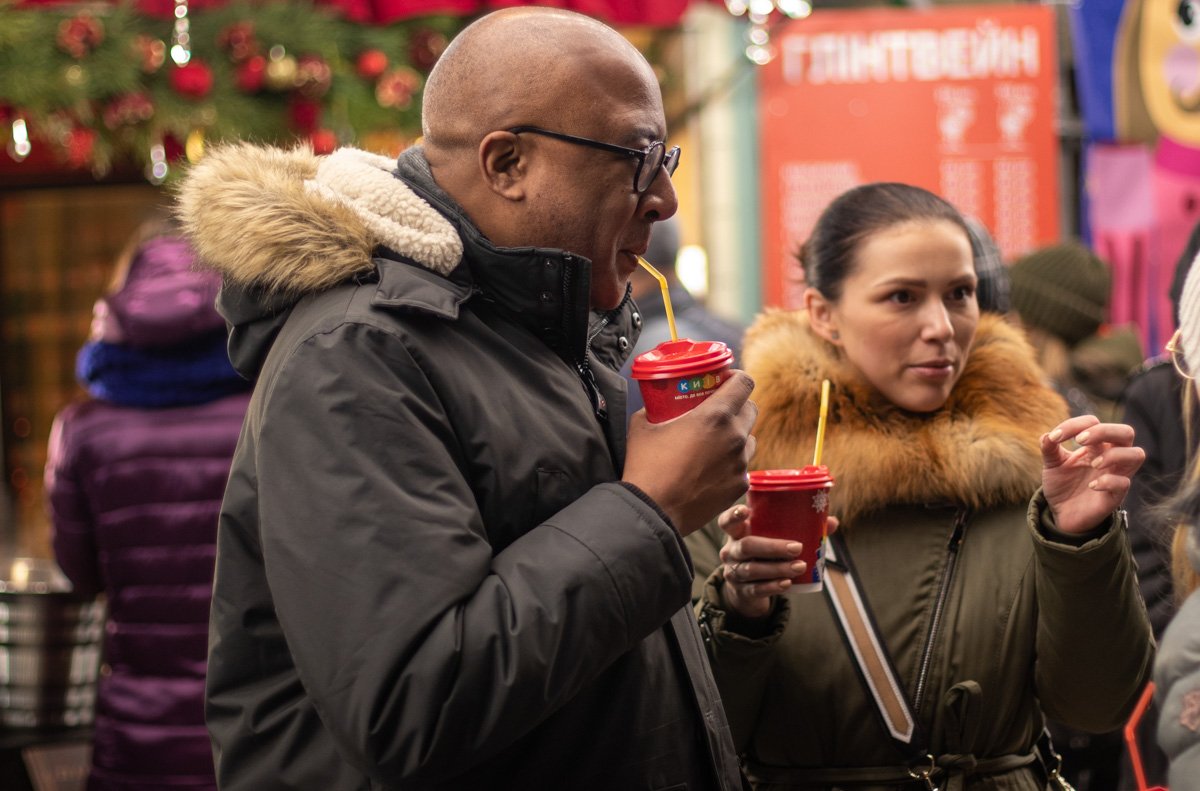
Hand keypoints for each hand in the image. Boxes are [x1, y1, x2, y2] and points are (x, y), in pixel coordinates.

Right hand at [623, 371, 756, 534]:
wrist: (653, 511)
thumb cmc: (647, 467)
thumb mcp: (642, 427)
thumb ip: (654, 410)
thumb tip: (654, 406)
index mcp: (715, 416)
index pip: (744, 383)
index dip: (736, 378)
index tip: (724, 381)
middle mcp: (735, 437)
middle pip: (752, 409)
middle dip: (738, 405)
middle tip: (718, 411)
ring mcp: (740, 463)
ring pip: (750, 439)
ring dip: (737, 435)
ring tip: (715, 443)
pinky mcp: (740, 485)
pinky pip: (742, 466)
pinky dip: (730, 463)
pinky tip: (710, 469)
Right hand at [716, 504, 838, 618]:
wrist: (749, 588)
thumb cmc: (764, 554)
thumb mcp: (773, 540)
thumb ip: (799, 529)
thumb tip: (831, 522)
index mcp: (737, 532)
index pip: (726, 521)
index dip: (733, 514)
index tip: (746, 511)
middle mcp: (731, 551)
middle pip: (746, 546)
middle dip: (772, 547)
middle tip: (797, 548)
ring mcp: (734, 572)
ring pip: (752, 569)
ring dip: (777, 568)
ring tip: (799, 567)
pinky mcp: (741, 590)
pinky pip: (756, 589)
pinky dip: (772, 586)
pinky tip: (787, 583)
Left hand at [1040, 415, 1145, 533]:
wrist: (1062, 513)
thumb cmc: (1062, 484)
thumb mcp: (1052, 464)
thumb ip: (1049, 449)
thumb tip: (1047, 435)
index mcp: (1095, 445)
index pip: (1094, 423)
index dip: (1075, 425)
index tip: (1055, 437)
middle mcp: (1110, 456)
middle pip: (1125, 432)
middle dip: (1104, 431)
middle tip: (1080, 440)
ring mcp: (1116, 475)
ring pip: (1136, 454)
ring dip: (1114, 454)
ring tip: (1093, 463)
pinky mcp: (1116, 495)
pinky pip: (1125, 483)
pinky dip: (1108, 481)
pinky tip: (1091, 486)